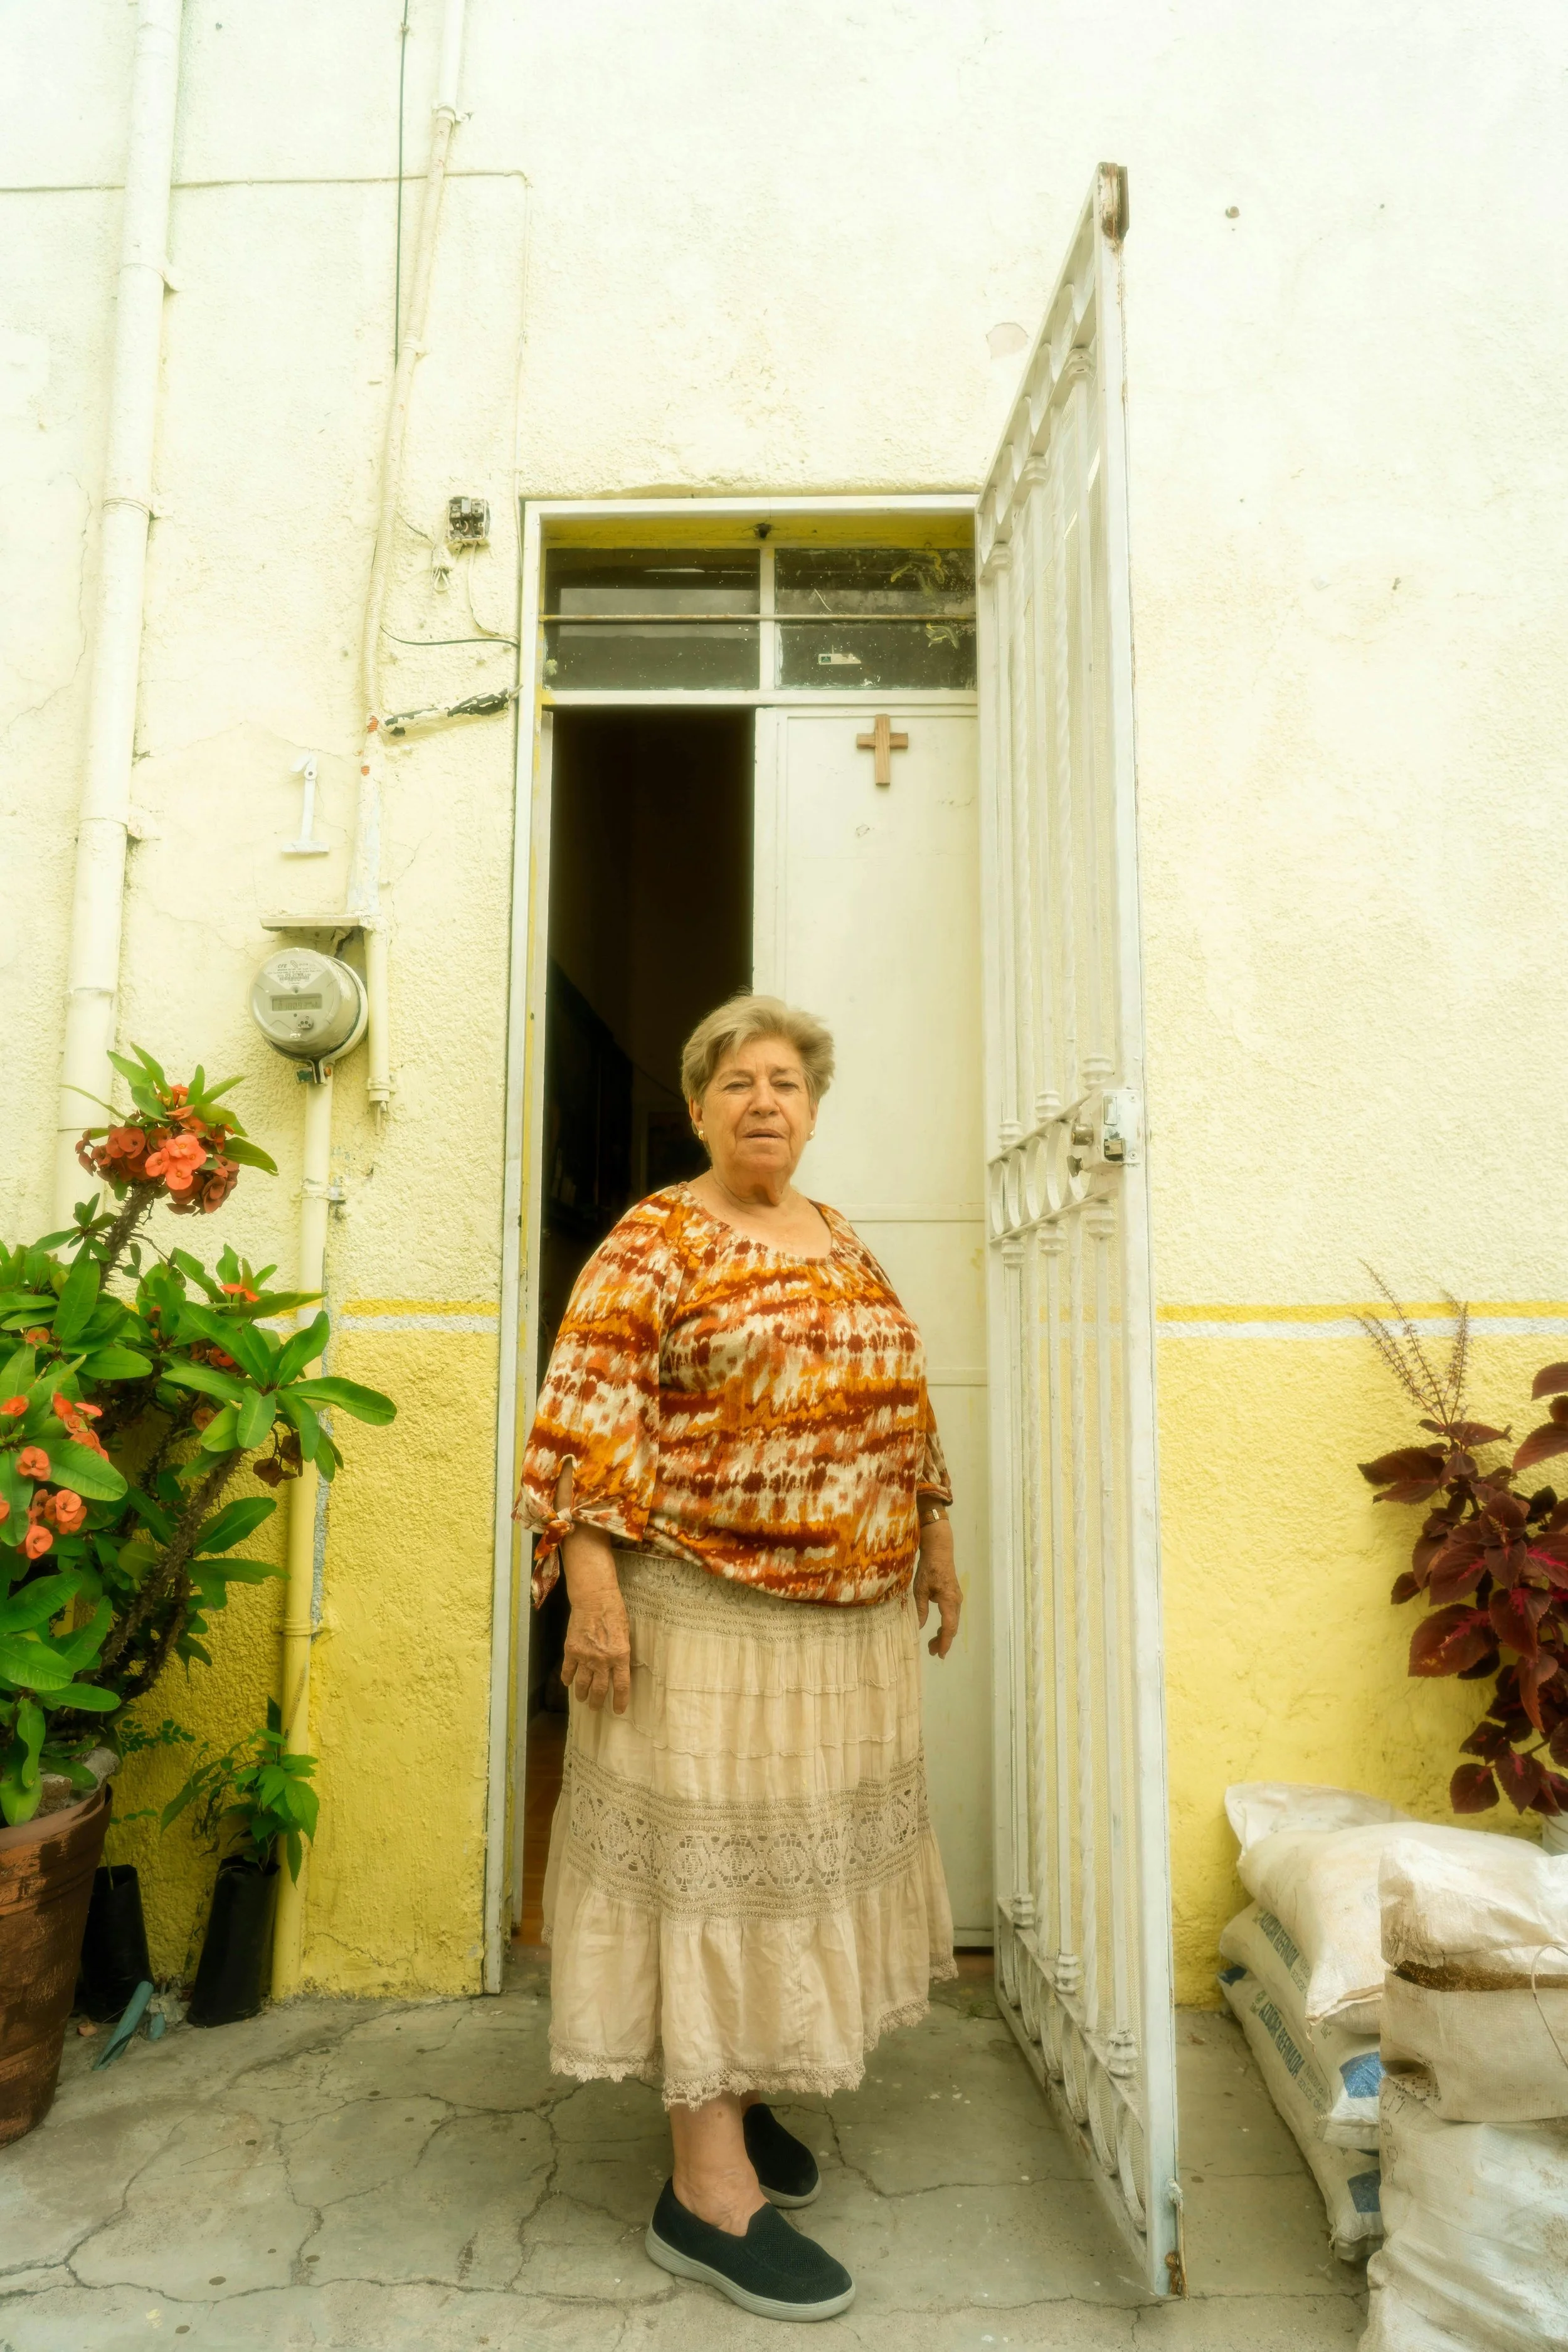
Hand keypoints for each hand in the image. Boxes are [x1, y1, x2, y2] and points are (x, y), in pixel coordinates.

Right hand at [560, 1524, 630, 1712]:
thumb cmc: (615, 1613)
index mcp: (620, 1656)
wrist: (594, 1599)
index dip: (620, 1701)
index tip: (618, 1711)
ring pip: (582, 1684)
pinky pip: (568, 1670)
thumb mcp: (626, 1635)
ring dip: (582, 1694)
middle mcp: (603, 1660)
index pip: (621, 1686)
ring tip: (582, 1699)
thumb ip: (621, 1654)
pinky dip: (567, 1679)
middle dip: (598, 1702)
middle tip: (596, 1708)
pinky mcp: (571, 1650)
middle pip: (600, 1689)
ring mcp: (585, 1657)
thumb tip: (618, 1669)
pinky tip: (568, 1684)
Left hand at [913, 1515, 961, 1658]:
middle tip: (932, 1651)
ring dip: (944, 1633)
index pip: (949, 1627)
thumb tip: (919, 1627)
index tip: (940, 1654)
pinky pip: (952, 1615)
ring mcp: (957, 1598)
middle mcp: (956, 1602)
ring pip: (953, 1622)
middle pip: (952, 1627)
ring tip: (932, 1643)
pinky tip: (938, 1629)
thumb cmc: (928, 1568)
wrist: (940, 1551)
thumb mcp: (920, 1589)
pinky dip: (946, 1625)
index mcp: (948, 1601)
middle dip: (943, 1641)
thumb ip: (920, 1609)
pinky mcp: (954, 1596)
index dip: (945, 1642)